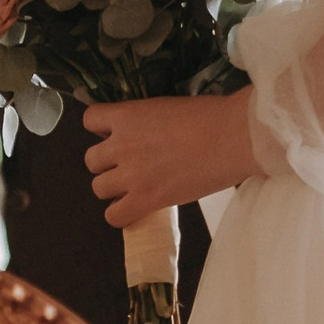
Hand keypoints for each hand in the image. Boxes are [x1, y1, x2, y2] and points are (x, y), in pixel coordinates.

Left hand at [82, 90, 258, 228]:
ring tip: (136, 188)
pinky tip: (138, 208)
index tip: (117, 135)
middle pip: (91, 161)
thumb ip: (147, 122)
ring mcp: (131, 174)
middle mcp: (121, 145)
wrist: (233, 136)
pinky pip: (114, 216)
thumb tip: (148, 134)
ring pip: (99, 188)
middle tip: (131, 166)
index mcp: (127, 115)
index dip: (102, 130)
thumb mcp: (167, 107)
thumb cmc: (211, 116)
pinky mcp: (146, 200)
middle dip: (108, 164)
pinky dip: (123, 215)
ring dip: (114, 189)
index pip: (90, 120)